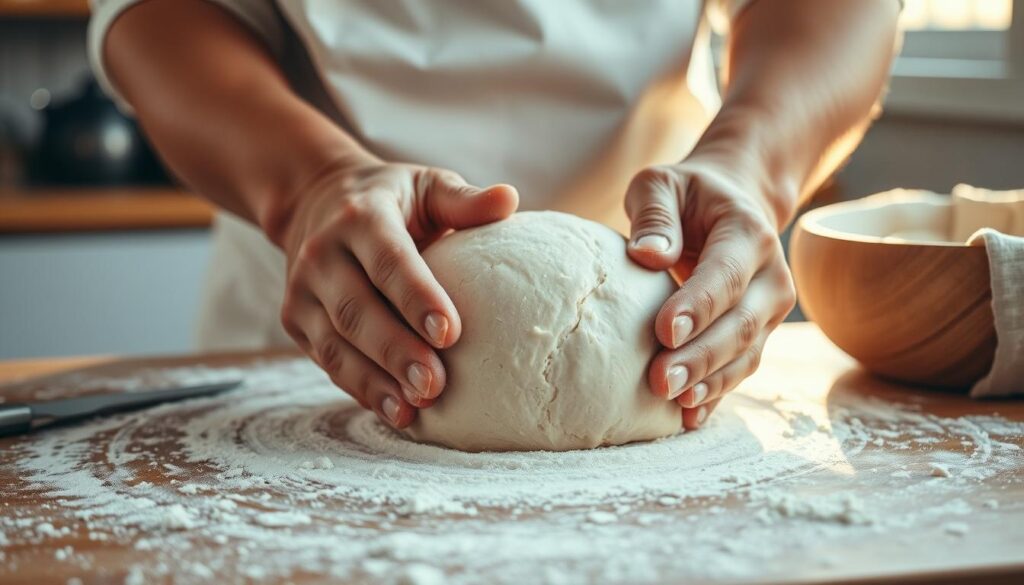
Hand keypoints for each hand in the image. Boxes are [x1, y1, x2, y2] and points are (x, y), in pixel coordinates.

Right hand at [272, 157, 517, 428]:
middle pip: (357, 310)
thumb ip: (464, 199)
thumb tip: (509, 199)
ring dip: (376, 380)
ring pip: (336, 344)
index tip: (450, 332)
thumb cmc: (392, 199)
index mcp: (361, 216)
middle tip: (435, 384)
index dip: (416, 297)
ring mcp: (302, 290)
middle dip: (396, 351)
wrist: (314, 200)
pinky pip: (329, 361)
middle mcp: (322, 252)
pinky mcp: (296, 320)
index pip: (388, 260)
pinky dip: (361, 389)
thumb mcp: (426, 186)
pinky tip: (396, 412)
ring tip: (415, 408)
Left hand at [624, 158, 795, 429]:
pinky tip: (690, 418)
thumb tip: (647, 255)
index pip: (725, 275)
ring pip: (745, 354)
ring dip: (710, 382)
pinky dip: (717, 395)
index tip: (663, 331)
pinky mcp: (758, 335)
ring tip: (673, 403)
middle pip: (740, 324)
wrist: (736, 203)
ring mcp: (770, 311)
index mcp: (749, 233)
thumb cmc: (688, 195)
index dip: (698, 305)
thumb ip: (655, 214)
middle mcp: (771, 276)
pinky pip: (741, 370)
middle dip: (700, 357)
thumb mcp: (662, 184)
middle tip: (659, 381)